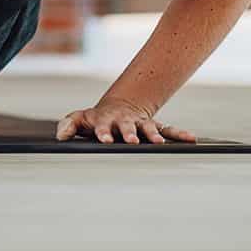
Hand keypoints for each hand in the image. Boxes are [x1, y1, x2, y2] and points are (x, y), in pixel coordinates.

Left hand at [56, 97, 195, 144]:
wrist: (118, 107)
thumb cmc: (95, 118)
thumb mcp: (79, 119)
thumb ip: (68, 125)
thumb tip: (60, 136)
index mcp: (105, 120)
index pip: (103, 126)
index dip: (103, 132)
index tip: (104, 140)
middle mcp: (124, 121)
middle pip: (127, 127)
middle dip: (128, 133)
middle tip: (132, 141)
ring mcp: (140, 123)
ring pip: (148, 128)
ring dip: (153, 135)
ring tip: (159, 142)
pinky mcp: (155, 126)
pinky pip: (169, 129)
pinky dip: (179, 133)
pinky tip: (191, 139)